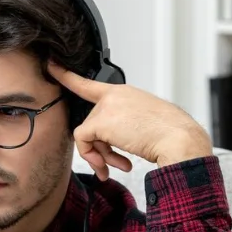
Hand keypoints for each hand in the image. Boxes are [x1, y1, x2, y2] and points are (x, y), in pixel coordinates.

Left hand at [48, 62, 212, 179]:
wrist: (179, 140)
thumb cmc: (171, 134)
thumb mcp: (146, 122)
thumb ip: (124, 125)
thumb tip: (108, 144)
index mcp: (126, 93)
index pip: (90, 84)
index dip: (68, 76)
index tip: (51, 65)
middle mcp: (114, 95)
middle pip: (91, 123)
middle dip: (101, 146)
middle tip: (114, 162)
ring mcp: (107, 107)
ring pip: (87, 133)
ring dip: (100, 155)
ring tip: (116, 166)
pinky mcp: (101, 121)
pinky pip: (83, 141)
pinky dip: (92, 157)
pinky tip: (111, 166)